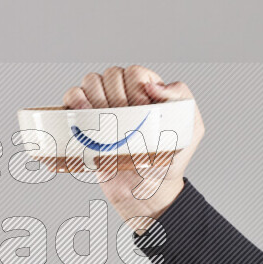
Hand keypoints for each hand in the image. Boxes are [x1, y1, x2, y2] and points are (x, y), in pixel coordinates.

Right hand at [62, 65, 204, 232]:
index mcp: (149, 92)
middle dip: (116, 97)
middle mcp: (124, 95)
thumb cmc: (169, 162)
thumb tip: (153, 85)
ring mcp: (103, 108)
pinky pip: (71, 98)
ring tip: (105, 124)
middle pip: (110, 75)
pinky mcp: (84, 121)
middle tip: (125, 124)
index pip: (134, 72)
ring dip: (95, 99)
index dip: (135, 88)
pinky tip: (82, 114)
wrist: (146, 191)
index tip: (142, 111)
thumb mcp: (190, 130)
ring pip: (90, 82)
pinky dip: (72, 101)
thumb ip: (182, 99)